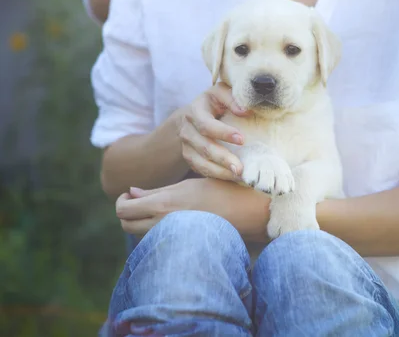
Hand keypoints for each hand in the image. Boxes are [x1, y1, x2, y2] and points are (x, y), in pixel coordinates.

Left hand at [116, 179, 269, 236]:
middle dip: (126, 213)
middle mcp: (162, 223)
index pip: (123, 210)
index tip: (129, 195)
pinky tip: (168, 221)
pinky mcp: (179, 246)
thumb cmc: (217, 192)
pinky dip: (153, 231)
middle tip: (137, 203)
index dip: (121, 202)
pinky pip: (155, 241)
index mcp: (163, 204)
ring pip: (138, 234)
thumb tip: (131, 192)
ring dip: (139, 223)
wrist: (243, 213)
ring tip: (155, 211)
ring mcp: (171, 237)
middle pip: (125, 225)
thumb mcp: (186, 186)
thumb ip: (156, 191)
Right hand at [178, 82, 250, 181]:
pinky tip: (232, 179)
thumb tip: (245, 111)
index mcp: (195, 112)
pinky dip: (217, 176)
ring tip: (238, 177)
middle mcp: (187, 130)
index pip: (206, 125)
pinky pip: (202, 170)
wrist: (193, 115)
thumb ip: (232, 98)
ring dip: (220, 172)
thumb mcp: (221, 93)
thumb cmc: (214, 102)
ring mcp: (187, 147)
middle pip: (204, 147)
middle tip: (240, 168)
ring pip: (201, 163)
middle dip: (223, 158)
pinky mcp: (190, 158)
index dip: (223, 133)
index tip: (242, 139)